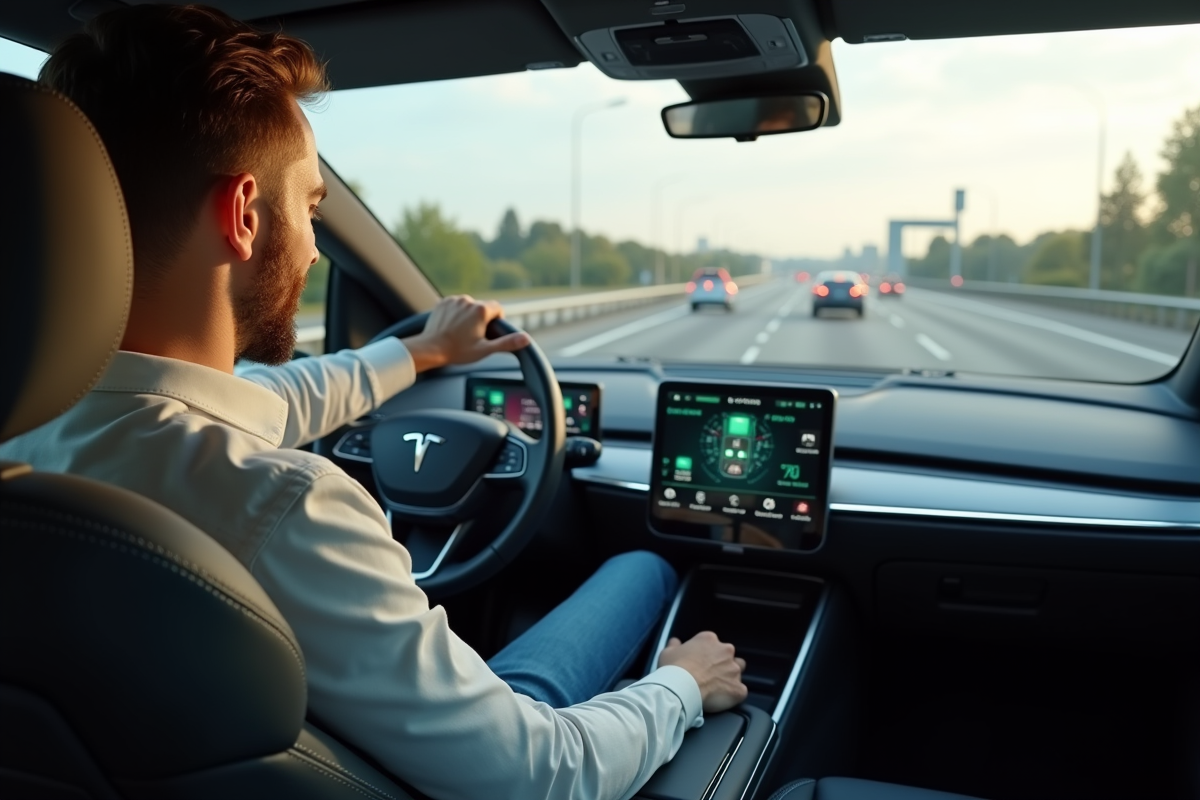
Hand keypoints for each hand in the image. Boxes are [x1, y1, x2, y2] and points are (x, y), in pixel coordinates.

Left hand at [402, 295, 529, 371]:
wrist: (431, 348)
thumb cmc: (457, 351)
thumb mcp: (485, 350)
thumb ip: (507, 343)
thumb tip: (526, 339)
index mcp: (481, 310)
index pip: (498, 309)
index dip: (496, 321)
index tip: (488, 332)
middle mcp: (468, 300)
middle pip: (483, 307)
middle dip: (481, 319)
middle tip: (473, 335)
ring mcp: (454, 300)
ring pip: (469, 305)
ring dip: (468, 315)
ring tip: (461, 332)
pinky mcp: (443, 302)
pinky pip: (456, 305)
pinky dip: (456, 313)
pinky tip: (452, 326)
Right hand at [657, 631, 747, 713]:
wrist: (682, 688)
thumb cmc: (673, 668)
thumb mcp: (668, 652)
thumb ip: (674, 645)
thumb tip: (675, 642)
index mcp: (709, 639)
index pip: (712, 644)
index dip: (706, 654)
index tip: (700, 663)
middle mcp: (725, 651)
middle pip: (729, 656)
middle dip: (722, 664)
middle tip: (709, 675)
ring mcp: (734, 670)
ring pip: (738, 672)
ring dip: (730, 678)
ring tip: (718, 688)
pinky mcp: (738, 689)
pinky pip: (740, 692)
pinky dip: (733, 696)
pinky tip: (722, 701)